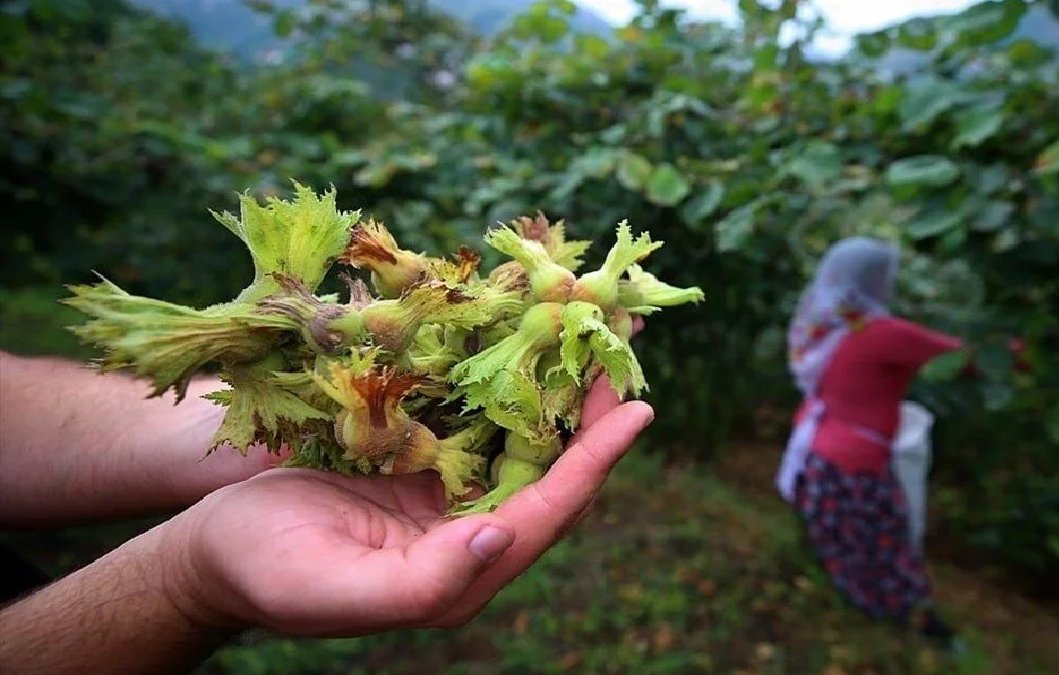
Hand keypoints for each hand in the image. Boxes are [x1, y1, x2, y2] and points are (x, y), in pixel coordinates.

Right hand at [163, 378, 653, 636]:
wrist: (215, 553)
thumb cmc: (265, 572)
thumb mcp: (334, 588)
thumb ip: (423, 583)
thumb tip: (499, 541)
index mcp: (458, 576)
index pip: (545, 515)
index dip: (593, 464)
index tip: (637, 412)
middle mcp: (469, 539)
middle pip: (552, 475)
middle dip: (592, 415)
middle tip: (624, 347)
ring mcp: (449, 503)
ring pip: (524, 445)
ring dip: (560, 392)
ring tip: (594, 335)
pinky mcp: (425, 471)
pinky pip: (483, 426)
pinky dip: (510, 385)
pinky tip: (526, 346)